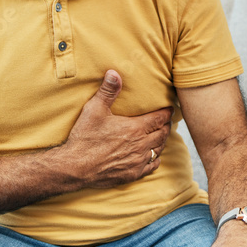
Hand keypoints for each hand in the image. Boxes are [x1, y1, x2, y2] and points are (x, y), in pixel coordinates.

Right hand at [60, 70, 171, 188]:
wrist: (76, 167)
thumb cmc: (85, 138)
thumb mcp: (94, 110)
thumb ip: (107, 91)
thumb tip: (114, 72)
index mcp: (135, 128)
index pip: (159, 118)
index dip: (166, 113)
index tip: (170, 109)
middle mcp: (141, 145)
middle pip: (162, 133)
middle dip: (166, 126)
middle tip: (166, 121)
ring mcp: (138, 160)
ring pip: (158, 149)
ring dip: (161, 141)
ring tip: (161, 136)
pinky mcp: (133, 173)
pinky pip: (152, 166)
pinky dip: (155, 159)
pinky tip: (153, 156)